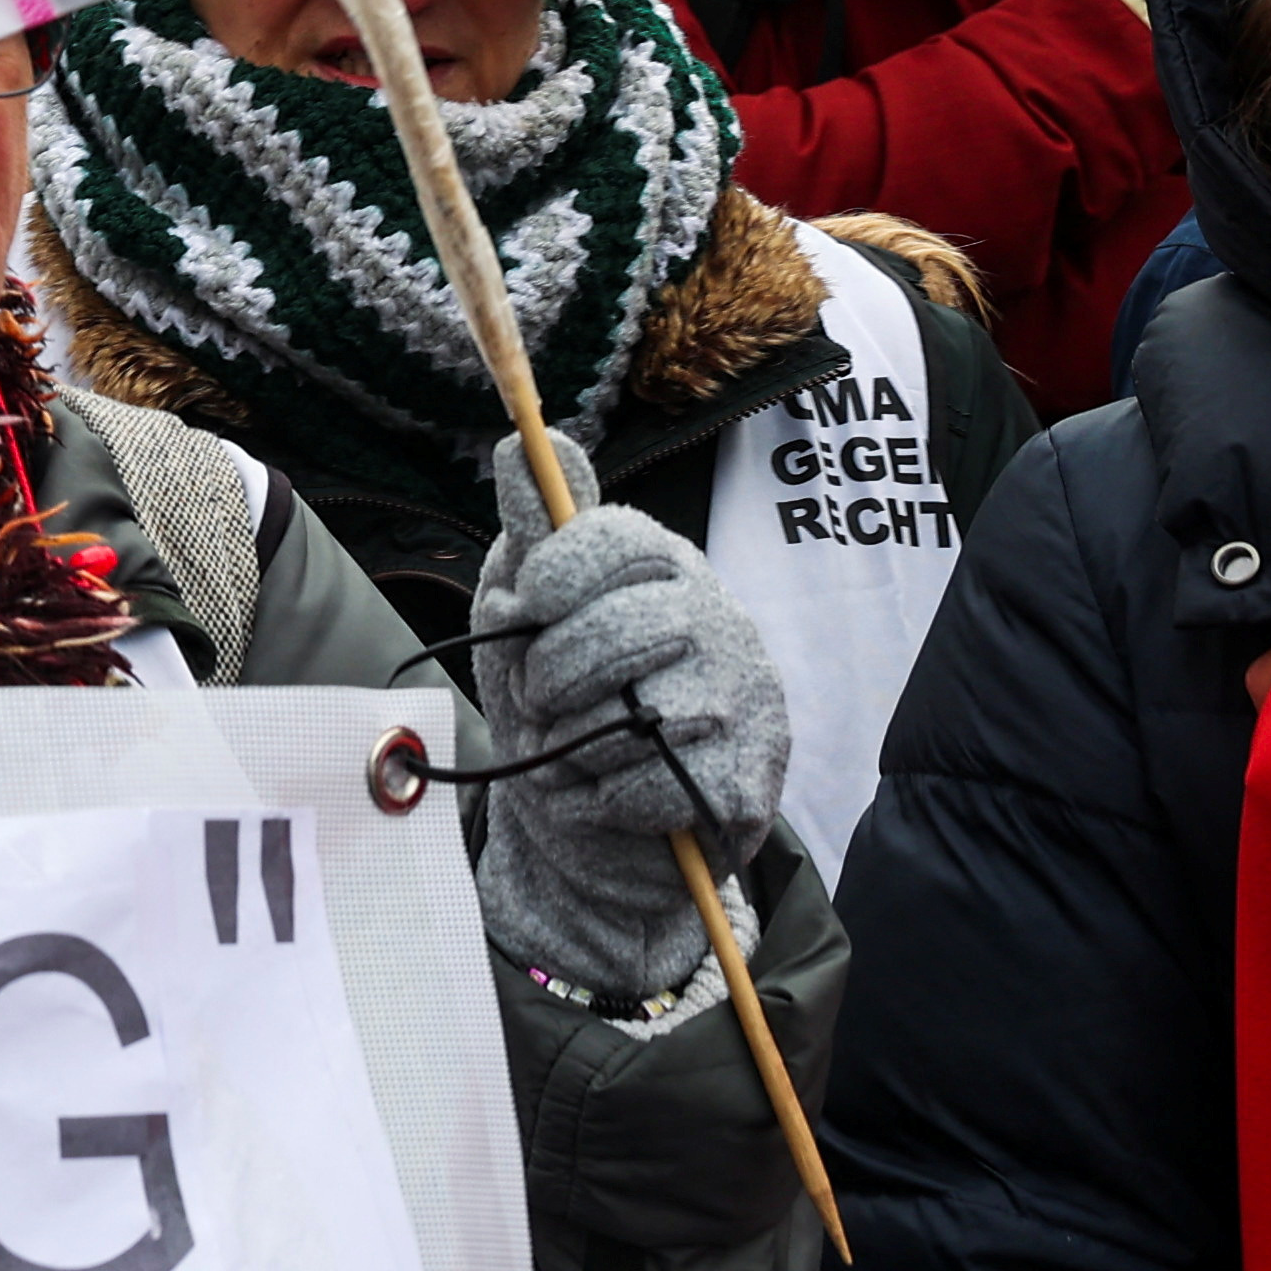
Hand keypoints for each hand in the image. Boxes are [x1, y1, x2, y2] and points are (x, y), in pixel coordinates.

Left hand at [468, 426, 792, 1001]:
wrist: (601, 827)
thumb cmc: (565, 700)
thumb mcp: (530, 613)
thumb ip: (533, 537)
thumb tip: (521, 444)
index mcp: (667, 571)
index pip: (625, 540)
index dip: (560, 572)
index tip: (527, 606)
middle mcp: (721, 626)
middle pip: (627, 630)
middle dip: (554, 675)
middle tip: (538, 698)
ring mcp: (745, 705)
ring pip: (638, 715)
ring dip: (570, 745)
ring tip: (563, 751)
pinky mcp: (749, 784)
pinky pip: (654, 785)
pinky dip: (599, 800)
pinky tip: (597, 796)